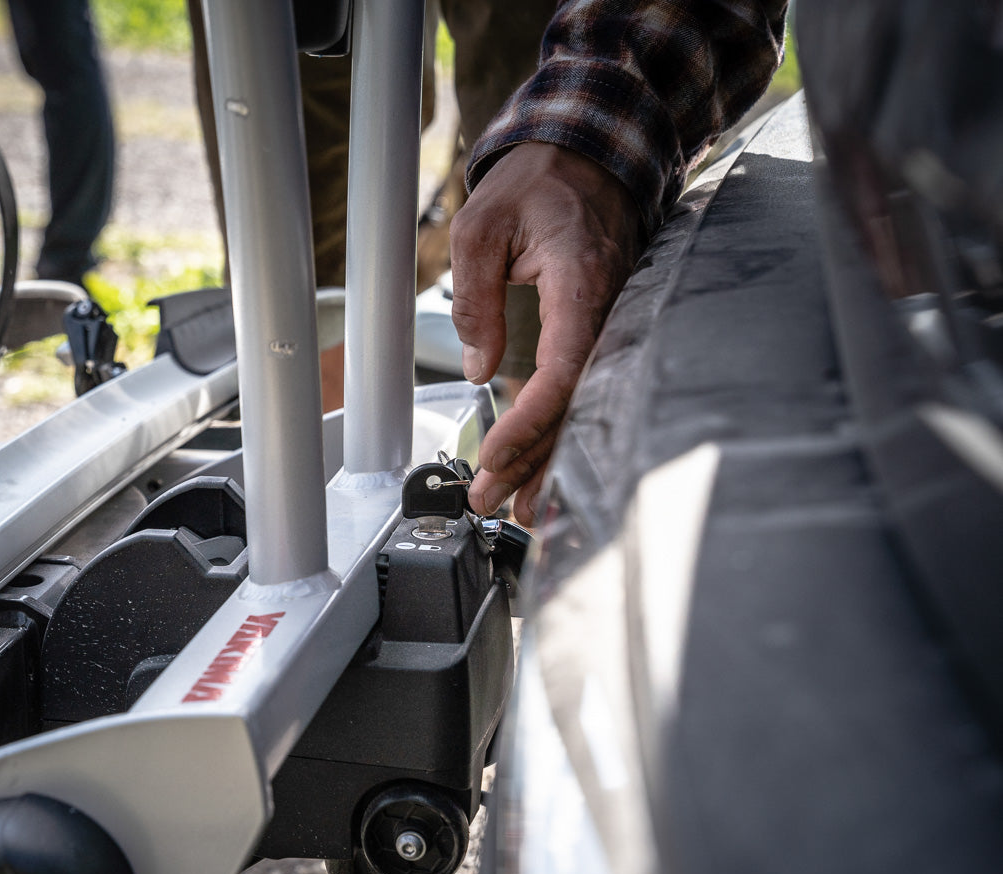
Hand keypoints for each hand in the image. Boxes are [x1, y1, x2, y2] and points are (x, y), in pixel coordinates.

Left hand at [449, 142, 641, 524]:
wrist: (589, 150)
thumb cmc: (538, 180)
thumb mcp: (483, 225)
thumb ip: (475, 297)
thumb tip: (476, 367)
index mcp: (583, 283)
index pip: (562, 371)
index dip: (528, 423)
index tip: (494, 457)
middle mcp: (609, 309)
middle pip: (575, 404)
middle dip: (533, 460)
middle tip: (491, 501)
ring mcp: (613, 321)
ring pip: (584, 405)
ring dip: (550, 459)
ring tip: (520, 509)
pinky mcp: (604, 329)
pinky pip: (587, 389)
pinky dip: (563, 431)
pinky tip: (545, 468)